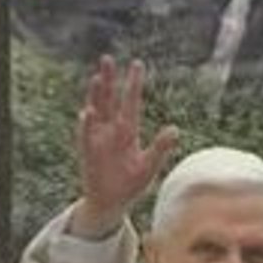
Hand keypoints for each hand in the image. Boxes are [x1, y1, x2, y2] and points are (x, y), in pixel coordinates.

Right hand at [70, 56, 177, 237]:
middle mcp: (111, 131)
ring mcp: (97, 140)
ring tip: (98, 78)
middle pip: (109, 100)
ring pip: (96, 112)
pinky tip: (88, 112)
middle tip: (107, 59)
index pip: (131, 102)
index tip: (137, 64)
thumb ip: (160, 148)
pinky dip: (87, 125)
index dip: (133, 84)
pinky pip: (87, 136)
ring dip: (96, 96)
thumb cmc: (130, 184)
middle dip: (109, 80)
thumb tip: (175, 130)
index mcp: (127, 132)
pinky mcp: (89, 153)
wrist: (111, 204)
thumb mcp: (149, 166)